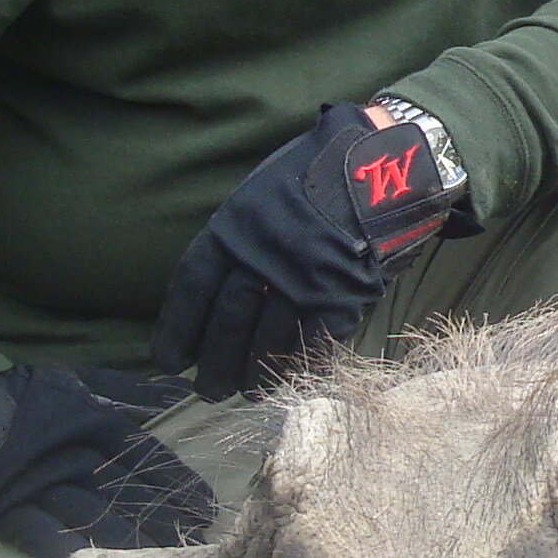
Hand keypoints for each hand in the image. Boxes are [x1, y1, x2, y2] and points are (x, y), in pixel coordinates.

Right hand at [0, 365, 215, 557]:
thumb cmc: (9, 396)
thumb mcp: (71, 382)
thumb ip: (125, 390)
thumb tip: (177, 391)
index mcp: (90, 423)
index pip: (145, 456)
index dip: (175, 483)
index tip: (204, 505)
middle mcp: (72, 455)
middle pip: (128, 492)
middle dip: (164, 518)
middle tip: (198, 542)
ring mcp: (38, 485)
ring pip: (95, 518)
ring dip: (130, 542)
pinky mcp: (6, 511)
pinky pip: (42, 536)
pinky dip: (67, 555)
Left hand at [151, 103, 463, 398]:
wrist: (389, 164)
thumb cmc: (322, 170)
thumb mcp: (265, 187)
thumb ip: (242, 231)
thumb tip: (221, 280)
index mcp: (234, 226)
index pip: (192, 288)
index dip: (178, 329)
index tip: (169, 360)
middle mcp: (261, 256)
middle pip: (226, 323)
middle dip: (215, 364)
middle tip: (207, 390)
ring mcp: (302, 280)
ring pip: (266, 341)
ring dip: (253, 374)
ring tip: (247, 392)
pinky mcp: (342, 298)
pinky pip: (313, 344)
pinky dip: (299, 367)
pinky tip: (288, 380)